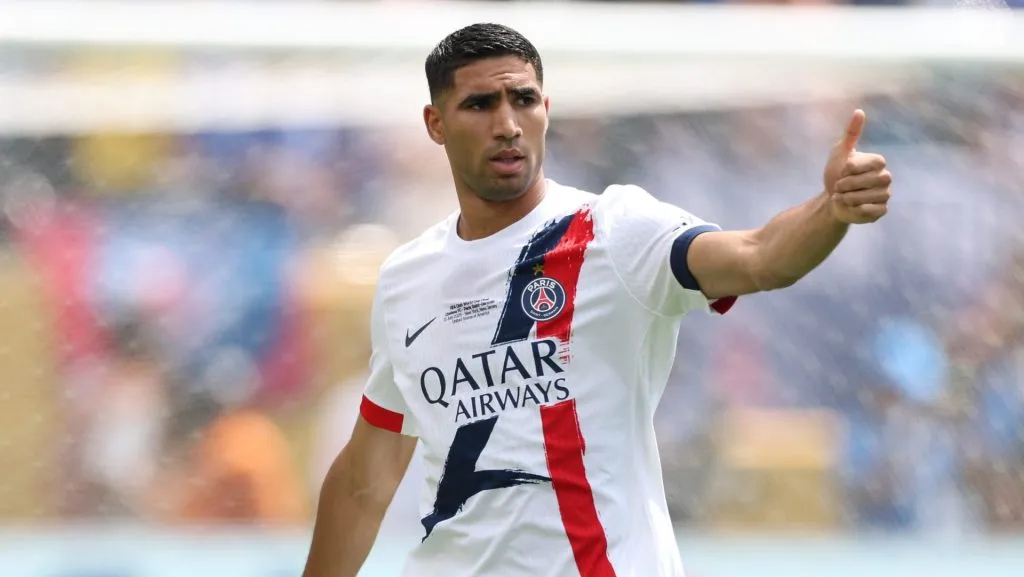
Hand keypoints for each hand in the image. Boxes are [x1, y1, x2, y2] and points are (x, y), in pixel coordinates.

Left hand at [823, 109, 891, 223]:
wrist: (830, 199)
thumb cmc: (836, 174)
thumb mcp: (839, 152)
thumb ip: (851, 133)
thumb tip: (859, 111)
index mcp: (877, 163)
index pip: (876, 162)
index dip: (855, 168)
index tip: (843, 170)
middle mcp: (885, 178)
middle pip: (876, 180)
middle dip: (850, 184)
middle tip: (837, 186)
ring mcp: (885, 194)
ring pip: (874, 196)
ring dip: (850, 197)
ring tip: (841, 196)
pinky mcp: (881, 210)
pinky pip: (875, 211)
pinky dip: (857, 209)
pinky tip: (849, 206)